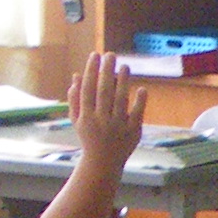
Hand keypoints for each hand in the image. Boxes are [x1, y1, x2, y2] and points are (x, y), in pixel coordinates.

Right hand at [61, 47, 143, 167]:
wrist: (102, 163)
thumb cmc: (89, 137)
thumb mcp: (77, 120)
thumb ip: (75, 99)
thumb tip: (76, 75)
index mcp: (86, 117)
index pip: (88, 89)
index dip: (91, 71)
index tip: (95, 55)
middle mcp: (101, 121)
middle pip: (104, 92)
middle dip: (106, 71)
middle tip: (110, 54)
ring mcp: (117, 127)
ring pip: (120, 100)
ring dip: (123, 82)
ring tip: (125, 66)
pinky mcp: (132, 132)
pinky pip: (137, 114)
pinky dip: (139, 102)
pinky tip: (141, 89)